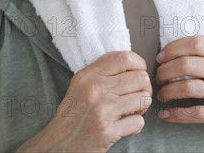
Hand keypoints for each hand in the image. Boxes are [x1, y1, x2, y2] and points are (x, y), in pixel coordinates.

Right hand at [16, 51, 151, 152]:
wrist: (58, 144)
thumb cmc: (73, 114)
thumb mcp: (81, 85)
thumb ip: (103, 71)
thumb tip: (133, 64)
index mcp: (88, 75)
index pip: (125, 58)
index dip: (140, 64)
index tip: (139, 72)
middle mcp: (95, 90)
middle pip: (141, 78)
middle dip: (145, 88)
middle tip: (137, 97)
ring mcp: (102, 110)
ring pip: (144, 98)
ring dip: (142, 107)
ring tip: (131, 111)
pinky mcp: (107, 131)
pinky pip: (138, 122)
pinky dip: (135, 126)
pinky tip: (124, 126)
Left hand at [155, 36, 203, 142]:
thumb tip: (179, 49)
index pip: (197, 42)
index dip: (174, 47)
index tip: (161, 56)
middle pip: (188, 63)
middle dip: (166, 70)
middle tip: (158, 77)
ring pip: (189, 87)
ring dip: (168, 91)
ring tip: (161, 94)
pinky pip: (196, 113)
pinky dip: (176, 114)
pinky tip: (166, 114)